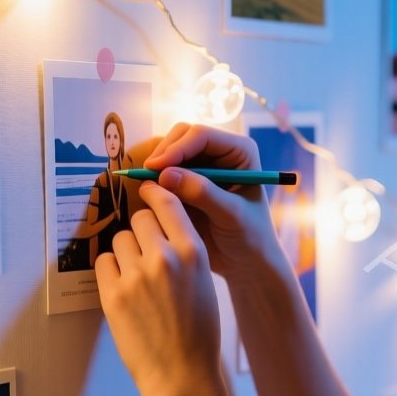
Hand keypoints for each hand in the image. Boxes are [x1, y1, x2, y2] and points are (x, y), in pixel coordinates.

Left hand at [95, 183, 223, 395]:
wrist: (182, 373)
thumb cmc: (198, 332)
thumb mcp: (204, 282)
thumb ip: (185, 251)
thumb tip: (160, 226)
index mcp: (194, 253)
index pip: (168, 204)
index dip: (154, 194)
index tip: (147, 192)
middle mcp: (165, 258)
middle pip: (140, 219)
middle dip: (140, 230)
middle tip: (145, 249)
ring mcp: (136, 276)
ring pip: (120, 240)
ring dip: (125, 252)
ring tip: (137, 277)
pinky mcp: (113, 295)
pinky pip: (104, 262)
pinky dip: (111, 270)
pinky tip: (124, 288)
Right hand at [141, 123, 289, 284]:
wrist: (246, 260)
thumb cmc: (250, 237)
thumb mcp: (231, 215)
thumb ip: (203, 193)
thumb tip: (166, 174)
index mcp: (240, 151)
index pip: (202, 136)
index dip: (177, 148)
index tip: (156, 168)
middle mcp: (221, 151)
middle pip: (183, 136)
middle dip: (164, 153)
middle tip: (146, 177)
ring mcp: (203, 164)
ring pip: (170, 150)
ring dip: (157, 165)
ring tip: (148, 188)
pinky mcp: (188, 179)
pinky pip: (165, 169)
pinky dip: (155, 177)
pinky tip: (149, 193)